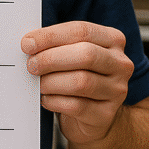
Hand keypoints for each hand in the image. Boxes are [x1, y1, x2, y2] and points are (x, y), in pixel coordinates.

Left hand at [21, 21, 133, 144]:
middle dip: (51, 59)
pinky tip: (47, 99)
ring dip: (51, 82)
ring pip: (81, 81)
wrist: (91, 117)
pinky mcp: (106, 115)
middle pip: (85, 54)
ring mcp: (117, 90)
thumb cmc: (77, 76)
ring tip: (39, 83)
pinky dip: (55, 101)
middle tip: (31, 65)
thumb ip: (57, 44)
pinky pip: (76, 106)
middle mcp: (120, 64)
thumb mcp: (72, 54)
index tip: (27, 43)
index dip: (51, 36)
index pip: (81, 31)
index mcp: (113, 40)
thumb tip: (29, 42)